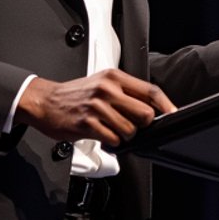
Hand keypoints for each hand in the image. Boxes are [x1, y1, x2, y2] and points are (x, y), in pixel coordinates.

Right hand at [16, 69, 176, 146]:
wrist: (45, 101)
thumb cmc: (75, 94)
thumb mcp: (102, 83)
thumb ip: (125, 92)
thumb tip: (151, 108)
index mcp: (114, 77)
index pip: (150, 91)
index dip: (166, 105)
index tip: (173, 114)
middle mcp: (107, 89)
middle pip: (145, 113)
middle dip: (143, 125)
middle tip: (131, 125)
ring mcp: (97, 107)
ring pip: (130, 130)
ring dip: (125, 136)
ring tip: (111, 129)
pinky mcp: (87, 124)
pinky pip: (114, 139)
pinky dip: (111, 142)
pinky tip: (101, 134)